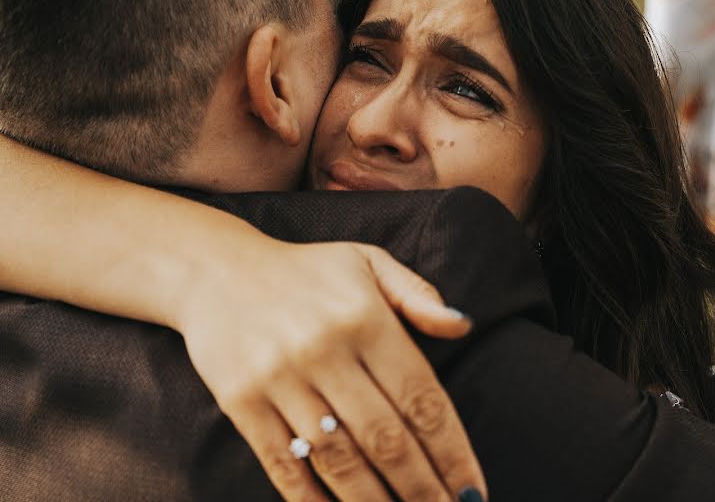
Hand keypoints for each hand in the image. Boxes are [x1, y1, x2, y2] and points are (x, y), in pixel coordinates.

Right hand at [174, 240, 485, 501]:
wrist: (217, 271)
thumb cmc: (308, 272)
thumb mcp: (368, 262)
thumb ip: (418, 294)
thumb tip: (463, 326)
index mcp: (365, 318)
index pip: (421, 398)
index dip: (451, 451)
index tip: (472, 491)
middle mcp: (325, 350)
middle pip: (386, 439)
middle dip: (422, 490)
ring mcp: (280, 379)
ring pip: (339, 459)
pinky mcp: (241, 402)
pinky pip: (283, 464)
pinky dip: (313, 500)